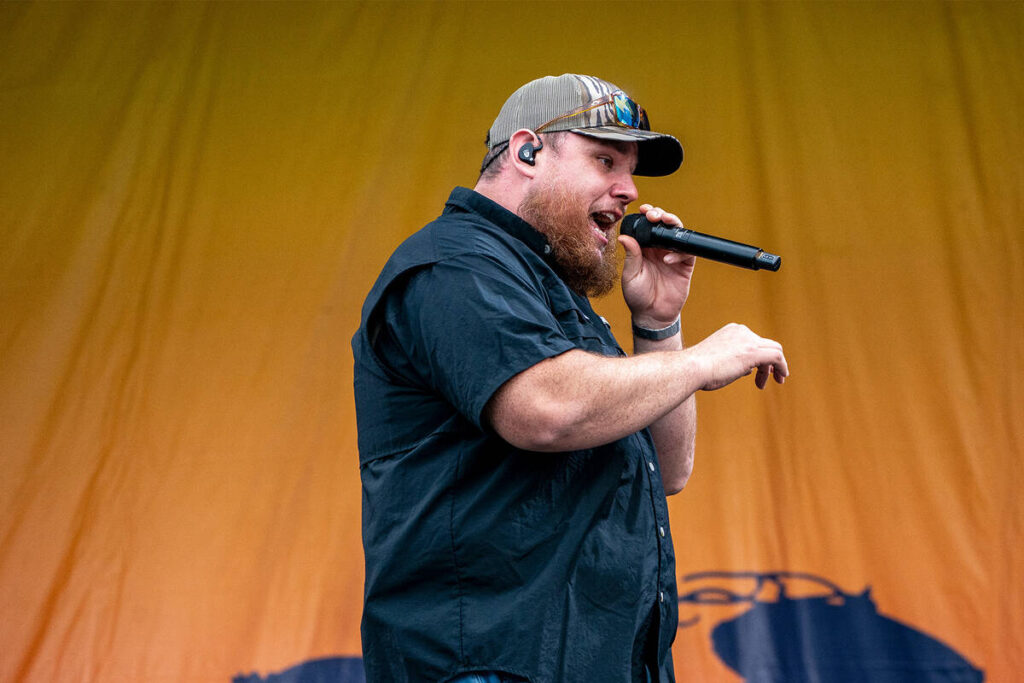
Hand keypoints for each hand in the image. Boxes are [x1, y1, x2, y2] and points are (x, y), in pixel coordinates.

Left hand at [618, 204, 695, 327]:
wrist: (652, 315)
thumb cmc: (637, 296)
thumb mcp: (630, 275)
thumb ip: (631, 256)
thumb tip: (624, 237)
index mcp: (644, 249)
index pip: (647, 227)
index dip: (647, 215)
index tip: (643, 209)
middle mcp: (659, 249)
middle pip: (663, 225)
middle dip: (660, 215)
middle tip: (654, 214)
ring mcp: (673, 255)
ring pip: (677, 233)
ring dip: (672, 224)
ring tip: (664, 222)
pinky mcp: (684, 266)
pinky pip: (687, 252)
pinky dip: (679, 251)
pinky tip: (668, 258)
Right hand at [687, 323, 788, 389]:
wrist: (692, 368)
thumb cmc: (698, 369)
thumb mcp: (718, 360)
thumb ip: (734, 361)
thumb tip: (748, 369)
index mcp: (732, 331)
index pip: (753, 341)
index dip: (758, 357)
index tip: (756, 371)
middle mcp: (742, 331)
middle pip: (765, 345)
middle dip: (769, 362)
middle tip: (770, 377)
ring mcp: (748, 340)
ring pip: (774, 351)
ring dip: (775, 368)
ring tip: (774, 382)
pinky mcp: (754, 352)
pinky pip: (777, 357)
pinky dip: (782, 367)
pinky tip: (782, 377)